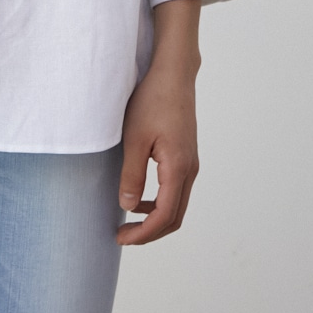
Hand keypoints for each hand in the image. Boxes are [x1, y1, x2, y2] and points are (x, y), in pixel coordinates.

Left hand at [116, 61, 199, 244]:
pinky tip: (140, 198)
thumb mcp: (135, 138)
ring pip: (177, 205)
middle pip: (175, 217)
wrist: (173, 75)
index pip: (164, 216)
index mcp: (178, 168)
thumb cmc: (153, 101)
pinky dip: (160, 203)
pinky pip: (176, 190)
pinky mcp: (186, 156)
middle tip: (123, 236)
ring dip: (155, 219)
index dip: (143, 233)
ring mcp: (190, 163)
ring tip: (129, 221)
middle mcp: (190, 170)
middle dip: (150, 233)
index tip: (121, 238)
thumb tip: (128, 207)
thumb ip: (132, 174)